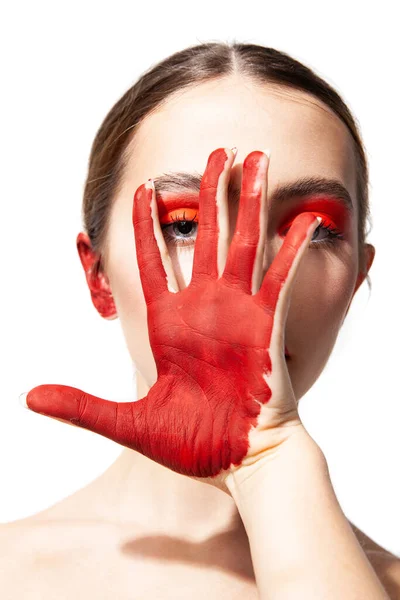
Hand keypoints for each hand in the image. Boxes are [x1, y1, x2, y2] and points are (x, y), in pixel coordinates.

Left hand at [23, 148, 320, 492]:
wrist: (240, 462)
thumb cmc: (191, 445)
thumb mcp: (128, 424)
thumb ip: (81, 406)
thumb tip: (28, 397)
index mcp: (168, 324)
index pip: (153, 260)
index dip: (147, 224)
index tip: (143, 189)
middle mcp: (204, 309)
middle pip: (207, 235)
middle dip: (211, 192)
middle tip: (219, 152)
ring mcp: (238, 313)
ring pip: (243, 243)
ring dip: (249, 201)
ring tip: (256, 160)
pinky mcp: (268, 325)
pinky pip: (280, 278)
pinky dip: (290, 248)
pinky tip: (303, 220)